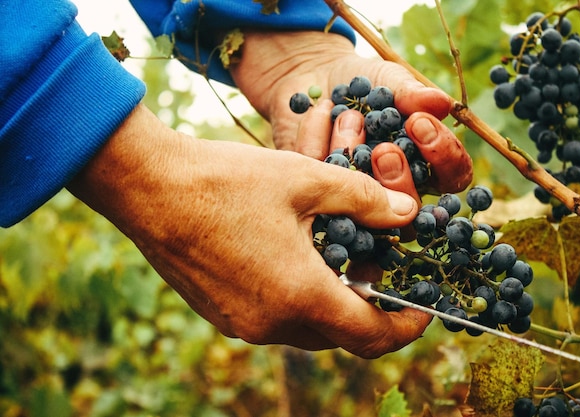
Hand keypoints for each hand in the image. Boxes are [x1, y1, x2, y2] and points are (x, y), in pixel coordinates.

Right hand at [67, 104, 431, 357]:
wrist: (148, 187)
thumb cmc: (227, 180)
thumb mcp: (306, 179)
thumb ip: (364, 199)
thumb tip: (406, 211)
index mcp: (300, 294)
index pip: (370, 336)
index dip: (404, 329)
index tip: (421, 312)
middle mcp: (271, 323)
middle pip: (338, 335)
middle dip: (366, 311)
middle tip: (374, 269)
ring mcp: (241, 324)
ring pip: (304, 329)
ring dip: (328, 304)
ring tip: (333, 259)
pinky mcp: (219, 315)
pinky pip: (272, 320)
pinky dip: (294, 301)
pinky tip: (289, 260)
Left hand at [229, 30, 471, 195]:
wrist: (314, 73)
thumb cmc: (364, 81)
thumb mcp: (389, 80)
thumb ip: (412, 94)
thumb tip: (442, 104)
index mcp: (427, 164)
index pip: (453, 176)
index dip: (443, 155)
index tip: (419, 122)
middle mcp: (395, 190)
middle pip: (412, 209)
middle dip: (399, 179)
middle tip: (384, 150)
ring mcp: (354, 199)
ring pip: (365, 210)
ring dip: (358, 166)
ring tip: (348, 119)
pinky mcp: (317, 195)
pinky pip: (320, 185)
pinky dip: (319, 143)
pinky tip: (321, 112)